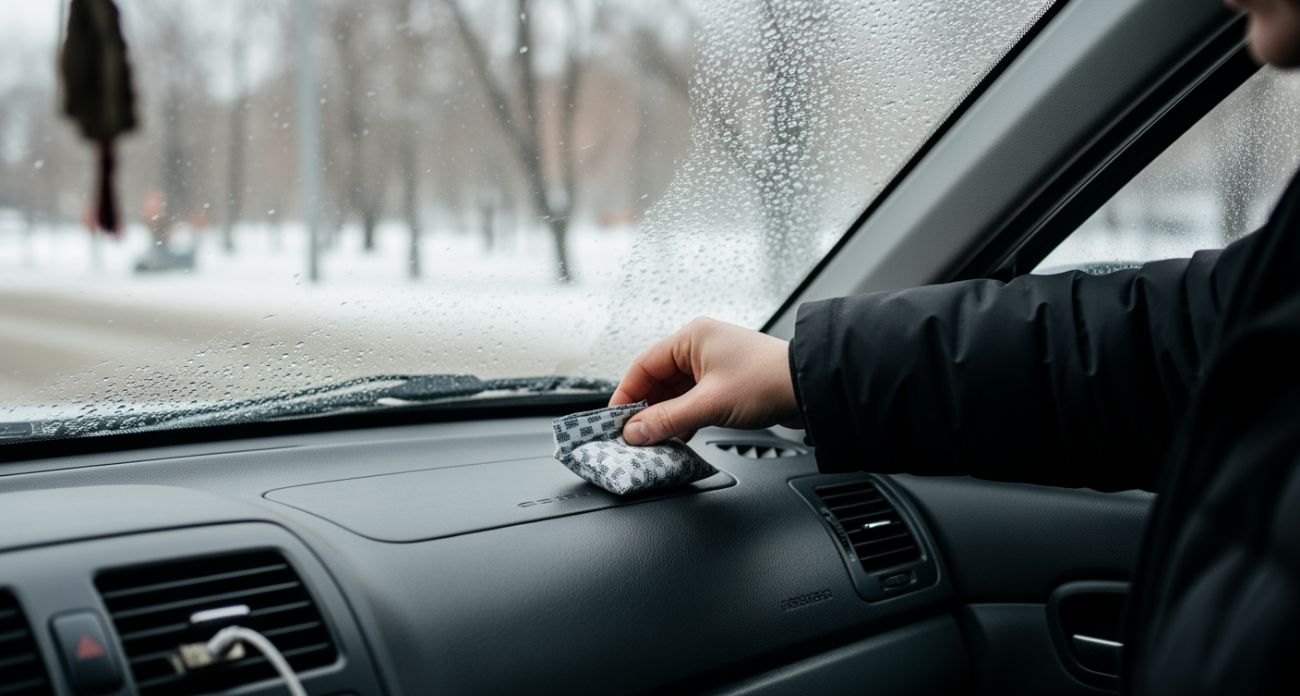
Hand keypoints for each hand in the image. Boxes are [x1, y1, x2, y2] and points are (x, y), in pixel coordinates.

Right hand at [610, 317, 803, 445]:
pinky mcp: (725, 383)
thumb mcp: (710, 404)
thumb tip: (635, 431)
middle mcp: (700, 347)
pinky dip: (683, 418)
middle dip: (645, 410)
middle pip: (657, 381)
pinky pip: (692, 400)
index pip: (643, 366)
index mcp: (692, 337)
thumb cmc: (768, 381)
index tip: (613, 421)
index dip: (625, 395)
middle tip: (632, 436)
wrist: (812, 388)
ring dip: (665, 417)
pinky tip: (679, 436)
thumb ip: (668, 420)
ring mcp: (713, 365)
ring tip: (653, 440)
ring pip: (675, 393)